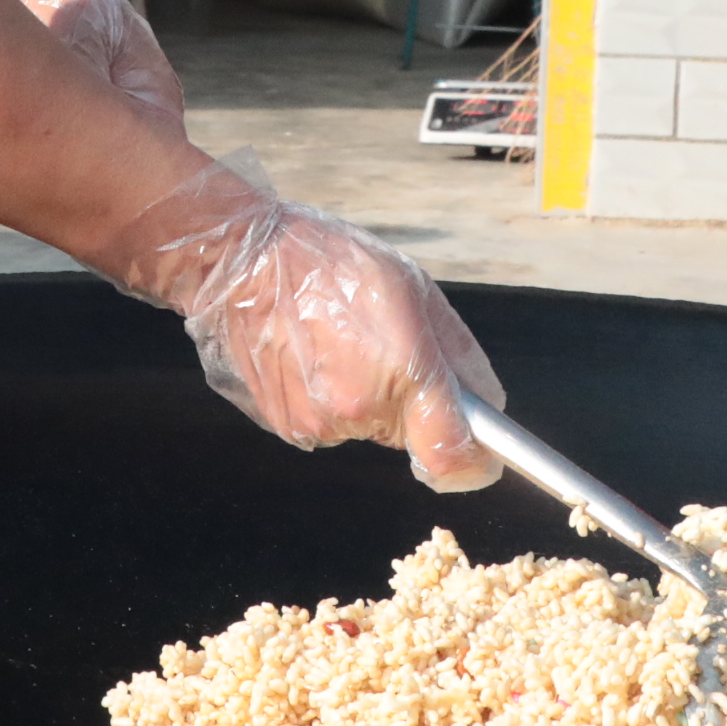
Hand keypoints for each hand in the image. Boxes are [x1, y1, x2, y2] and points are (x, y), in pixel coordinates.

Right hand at [97, 153, 501, 491]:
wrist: (241, 262)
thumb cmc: (330, 263)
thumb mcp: (414, 288)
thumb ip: (458, 355)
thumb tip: (485, 403)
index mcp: (402, 372)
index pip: (452, 458)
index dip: (476, 464)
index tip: (484, 456)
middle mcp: (360, 410)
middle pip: (411, 436)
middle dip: (413, 405)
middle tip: (389, 350)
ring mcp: (318, 423)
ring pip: (368, 427)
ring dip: (367, 398)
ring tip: (340, 342)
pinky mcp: (286, 425)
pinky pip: (329, 422)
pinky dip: (329, 396)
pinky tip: (312, 353)